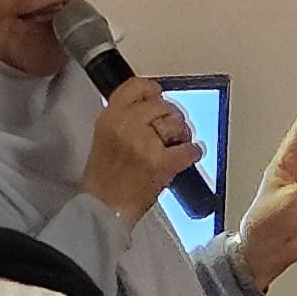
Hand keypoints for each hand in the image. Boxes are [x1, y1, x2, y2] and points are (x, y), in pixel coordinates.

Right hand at [77, 75, 197, 224]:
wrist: (103, 208)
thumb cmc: (103, 180)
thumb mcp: (104, 138)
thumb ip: (123, 119)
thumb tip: (149, 110)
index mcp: (109, 117)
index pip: (134, 87)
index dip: (151, 89)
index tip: (158, 93)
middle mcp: (126, 125)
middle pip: (161, 104)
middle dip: (171, 116)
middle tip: (172, 129)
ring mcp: (144, 143)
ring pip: (176, 123)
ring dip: (182, 132)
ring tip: (178, 143)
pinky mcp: (160, 163)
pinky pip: (188, 149)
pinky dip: (193, 152)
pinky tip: (191, 154)